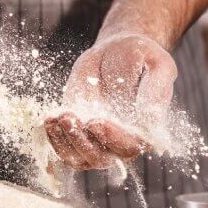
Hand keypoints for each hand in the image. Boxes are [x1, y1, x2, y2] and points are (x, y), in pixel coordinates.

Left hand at [44, 34, 176, 169]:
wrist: (116, 49)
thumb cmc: (141, 56)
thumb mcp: (157, 65)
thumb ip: (156, 91)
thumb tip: (151, 120)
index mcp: (144, 130)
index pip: (129, 146)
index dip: (112, 138)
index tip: (95, 121)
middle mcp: (120, 141)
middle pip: (101, 159)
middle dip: (82, 143)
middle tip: (70, 118)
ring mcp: (96, 140)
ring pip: (79, 159)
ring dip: (65, 142)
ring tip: (56, 117)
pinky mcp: (77, 132)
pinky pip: (63, 148)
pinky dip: (53, 138)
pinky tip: (49, 119)